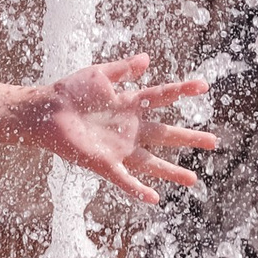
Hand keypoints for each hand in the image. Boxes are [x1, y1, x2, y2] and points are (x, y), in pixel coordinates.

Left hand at [18, 55, 213, 203]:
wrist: (43, 112)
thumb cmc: (69, 92)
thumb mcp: (99, 75)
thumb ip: (123, 69)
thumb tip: (147, 59)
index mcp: (130, 105)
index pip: (162, 97)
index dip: (182, 91)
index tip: (204, 86)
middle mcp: (129, 129)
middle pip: (165, 134)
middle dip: (189, 138)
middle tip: (214, 142)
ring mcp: (118, 148)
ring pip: (151, 162)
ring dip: (172, 172)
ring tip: (193, 181)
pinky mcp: (104, 163)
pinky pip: (125, 180)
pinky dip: (138, 190)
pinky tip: (155, 199)